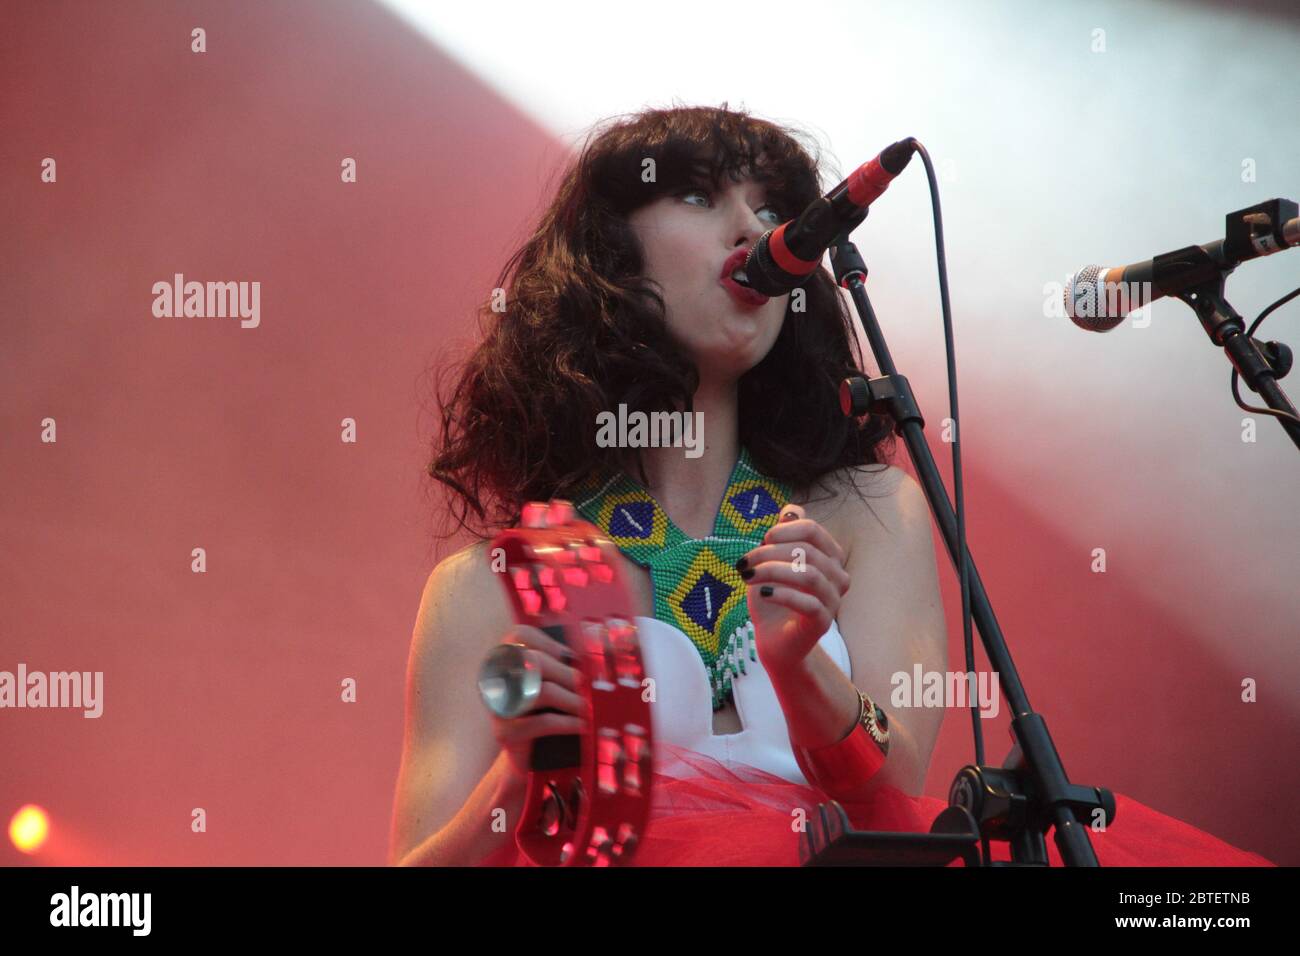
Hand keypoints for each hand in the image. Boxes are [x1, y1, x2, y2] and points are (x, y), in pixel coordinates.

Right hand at [485, 625, 589, 781]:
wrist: (526, 758)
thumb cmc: (543, 715)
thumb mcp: (550, 685)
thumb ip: (560, 667)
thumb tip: (591, 655)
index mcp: (505, 661)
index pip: (520, 635)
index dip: (548, 641)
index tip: (571, 655)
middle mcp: (496, 679)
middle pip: (535, 662)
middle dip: (568, 674)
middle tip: (586, 686)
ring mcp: (498, 706)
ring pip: (542, 692)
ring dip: (572, 699)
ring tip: (587, 707)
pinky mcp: (505, 732)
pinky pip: (543, 722)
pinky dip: (568, 722)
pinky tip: (582, 725)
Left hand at [738, 503, 849, 673]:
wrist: (774, 639)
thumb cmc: (773, 597)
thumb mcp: (771, 562)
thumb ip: (782, 536)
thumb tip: (791, 510)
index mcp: (829, 556)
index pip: (812, 530)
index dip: (783, 530)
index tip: (761, 540)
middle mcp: (837, 575)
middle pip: (807, 550)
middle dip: (769, 552)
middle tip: (743, 563)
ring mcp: (833, 600)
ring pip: (808, 575)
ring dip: (772, 571)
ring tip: (747, 576)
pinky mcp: (823, 622)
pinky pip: (808, 603)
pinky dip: (782, 594)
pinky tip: (763, 593)